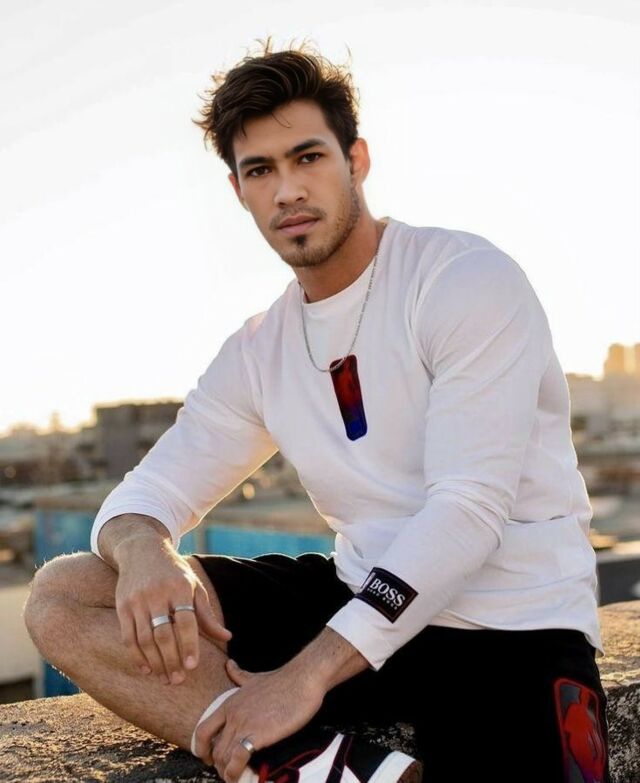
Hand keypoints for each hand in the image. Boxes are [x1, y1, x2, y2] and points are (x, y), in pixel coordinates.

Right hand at [114, 540, 231, 684]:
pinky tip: (146, 668)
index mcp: (180, 587)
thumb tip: (227, 638)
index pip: (186, 621)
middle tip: (179, 680)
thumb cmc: (173, 572)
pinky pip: (128, 636)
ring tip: (165, 678)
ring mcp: (138, 600)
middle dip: (171, 660)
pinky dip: (136, 655)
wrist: (141, 549)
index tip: (192, 666)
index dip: (189, 645)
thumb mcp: (193, 585)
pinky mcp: (123, 606)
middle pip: (164, 634)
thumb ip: (206, 614)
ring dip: (155, 662)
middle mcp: (157, 594)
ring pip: (145, 639)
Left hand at [193, 658, 326, 782]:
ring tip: (237, 777)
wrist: (302, 678)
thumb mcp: (254, 677)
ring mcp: (244, 724)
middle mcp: (233, 714)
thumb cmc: (283, 679)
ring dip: (228, 772)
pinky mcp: (258, 734)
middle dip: (219, 766)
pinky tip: (243, 776)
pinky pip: (238, 759)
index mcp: (230, 703)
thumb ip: (238, 675)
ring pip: (224, 757)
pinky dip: (236, 772)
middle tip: (230, 772)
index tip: (209, 759)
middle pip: (214, 750)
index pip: (203, 731)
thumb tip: (229, 665)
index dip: (202, 749)